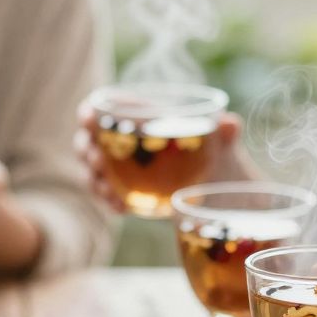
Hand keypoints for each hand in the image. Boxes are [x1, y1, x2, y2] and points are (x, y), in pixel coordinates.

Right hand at [78, 104, 247, 211]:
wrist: (219, 190)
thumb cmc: (217, 156)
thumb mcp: (222, 144)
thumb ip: (225, 132)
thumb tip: (229, 123)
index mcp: (142, 117)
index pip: (105, 107)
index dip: (89, 112)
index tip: (88, 119)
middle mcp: (125, 140)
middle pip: (89, 140)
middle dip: (87, 151)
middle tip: (99, 163)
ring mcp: (121, 166)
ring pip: (92, 169)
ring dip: (94, 181)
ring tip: (110, 194)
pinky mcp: (124, 189)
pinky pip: (105, 192)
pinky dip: (108, 200)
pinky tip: (121, 209)